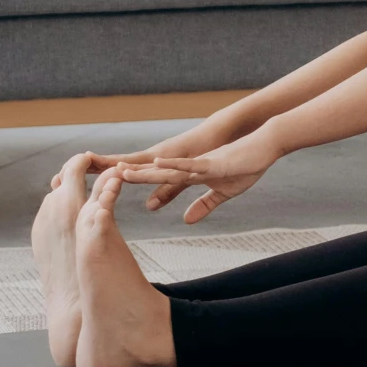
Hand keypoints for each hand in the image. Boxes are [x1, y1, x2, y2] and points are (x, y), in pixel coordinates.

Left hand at [103, 128, 282, 223]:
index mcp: (188, 173)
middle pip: (152, 171)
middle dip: (128, 174)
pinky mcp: (212, 163)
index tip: (108, 183)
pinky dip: (173, 165)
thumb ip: (204, 204)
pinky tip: (157, 164)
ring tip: (120, 172)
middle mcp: (188, 166)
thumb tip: (186, 220)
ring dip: (143, 171)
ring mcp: (198, 163)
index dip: (133, 180)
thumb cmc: (246, 166)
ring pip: (165, 168)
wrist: (266, 146)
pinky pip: (188, 165)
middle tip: (101, 176)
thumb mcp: (223, 192)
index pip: (154, 178)